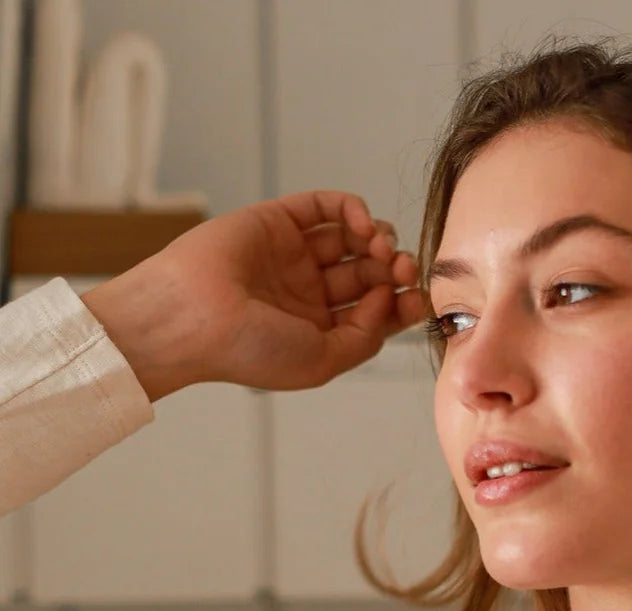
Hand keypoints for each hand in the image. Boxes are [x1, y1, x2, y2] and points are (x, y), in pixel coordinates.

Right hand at [91, 191, 430, 395]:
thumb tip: (390, 298)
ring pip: (354, 238)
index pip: (376, 311)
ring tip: (381, 248)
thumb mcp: (323, 361)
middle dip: (395, 268)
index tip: (418, 298)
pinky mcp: (278, 220)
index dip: (403, 302)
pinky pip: (325, 206)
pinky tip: (362, 223)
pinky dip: (352, 208)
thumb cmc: (249, 350)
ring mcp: (294, 255)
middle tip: (403, 268)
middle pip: (371, 273)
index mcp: (321, 331)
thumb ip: (365, 336)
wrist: (192, 317)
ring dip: (379, 238)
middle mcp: (310, 293)